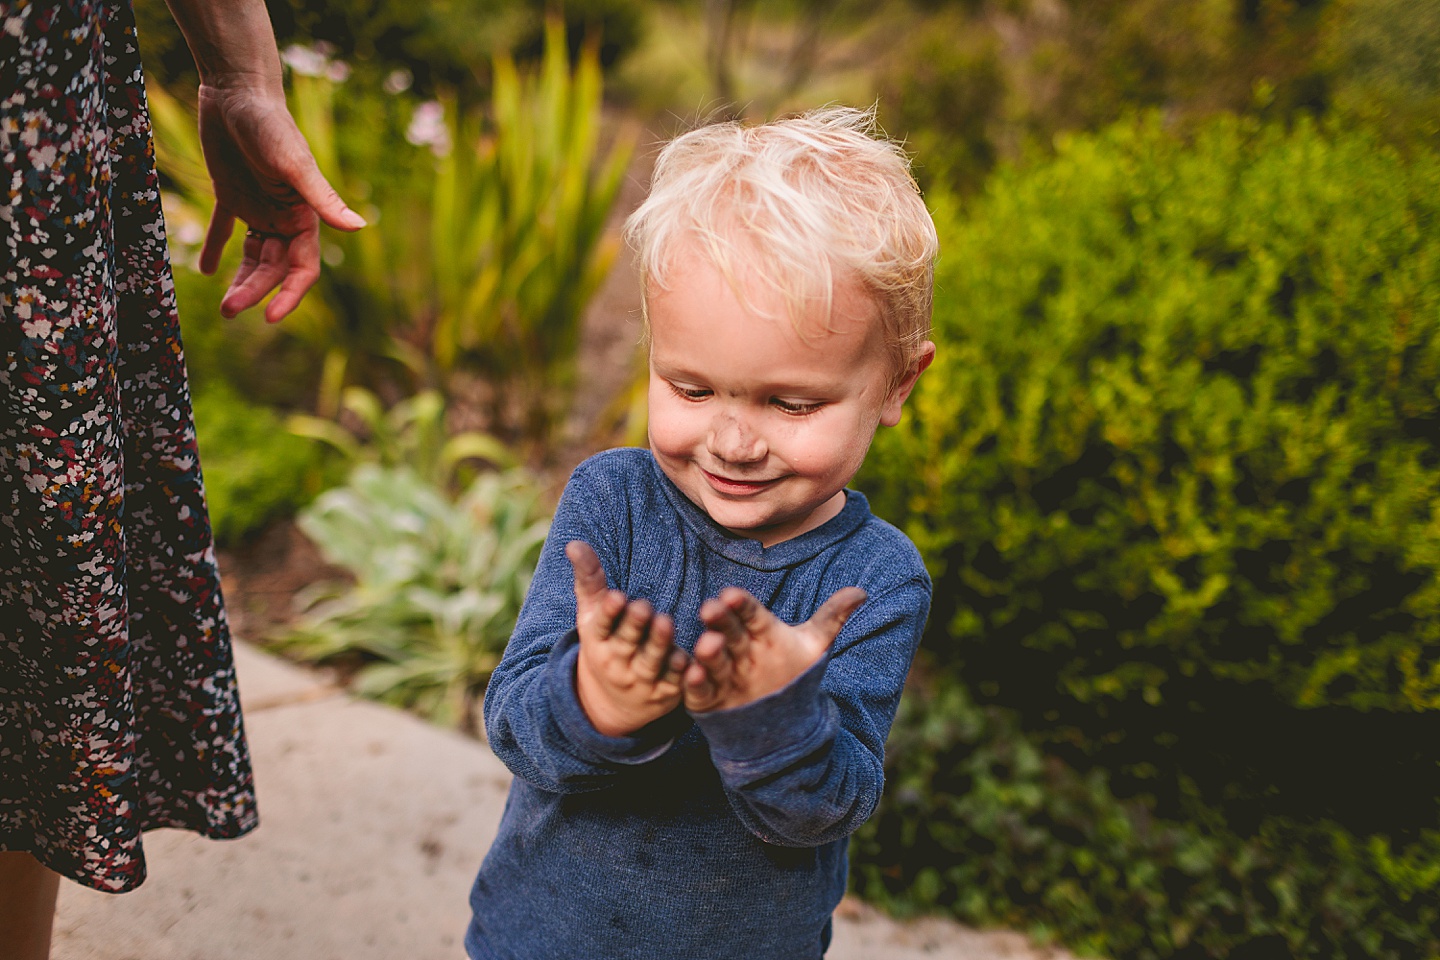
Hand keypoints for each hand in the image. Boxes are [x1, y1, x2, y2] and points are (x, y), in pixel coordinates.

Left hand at [195, 83, 365, 322]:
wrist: (237, 92)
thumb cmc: (270, 125)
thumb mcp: (294, 165)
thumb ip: (324, 199)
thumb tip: (359, 227)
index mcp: (303, 215)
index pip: (303, 267)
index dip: (290, 294)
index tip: (270, 318)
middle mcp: (284, 216)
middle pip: (274, 268)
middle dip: (256, 291)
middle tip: (229, 310)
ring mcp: (259, 207)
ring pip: (254, 256)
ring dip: (241, 280)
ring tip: (223, 304)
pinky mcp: (231, 193)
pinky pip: (226, 229)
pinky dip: (217, 249)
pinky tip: (206, 269)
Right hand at [568, 541, 689, 736]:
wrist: (612, 703)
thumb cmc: (606, 643)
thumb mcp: (592, 615)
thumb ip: (589, 579)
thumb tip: (574, 543)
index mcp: (598, 640)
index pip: (601, 626)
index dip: (608, 613)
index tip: (616, 597)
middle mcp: (618, 661)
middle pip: (627, 642)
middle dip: (634, 626)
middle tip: (644, 607)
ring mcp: (642, 679)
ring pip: (652, 661)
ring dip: (659, 644)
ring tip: (666, 623)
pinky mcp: (666, 692)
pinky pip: (674, 682)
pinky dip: (681, 673)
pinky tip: (689, 659)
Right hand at [683, 586, 866, 712]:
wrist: (782, 721)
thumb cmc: (794, 675)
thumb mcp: (814, 646)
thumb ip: (832, 618)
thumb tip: (862, 592)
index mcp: (759, 629)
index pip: (750, 612)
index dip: (741, 605)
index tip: (733, 595)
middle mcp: (737, 647)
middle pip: (728, 629)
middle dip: (719, 619)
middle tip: (712, 607)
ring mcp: (721, 671)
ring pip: (713, 658)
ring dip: (708, 650)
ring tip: (710, 642)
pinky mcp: (706, 697)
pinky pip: (699, 688)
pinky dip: (696, 682)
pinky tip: (694, 674)